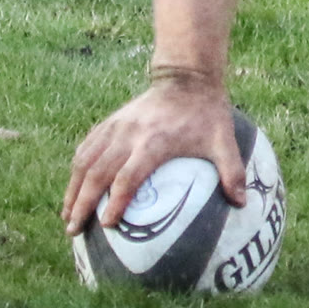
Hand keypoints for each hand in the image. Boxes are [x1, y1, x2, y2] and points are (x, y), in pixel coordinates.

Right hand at [62, 72, 245, 235]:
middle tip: (73, 230)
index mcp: (154, 143)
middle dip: (82, 203)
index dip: (116, 201)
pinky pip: (87, 145)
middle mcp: (129, 135)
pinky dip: (78, 168)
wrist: (186, 77)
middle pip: (97, 172)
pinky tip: (75, 186)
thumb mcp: (223, 140)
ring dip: (73, 188)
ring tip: (66, 215)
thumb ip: (232, 171)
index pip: (128, 177)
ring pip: (85, 160)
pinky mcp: (111, 121)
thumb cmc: (206, 113)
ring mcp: (116, 127)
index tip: (107, 224)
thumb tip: (242, 204)